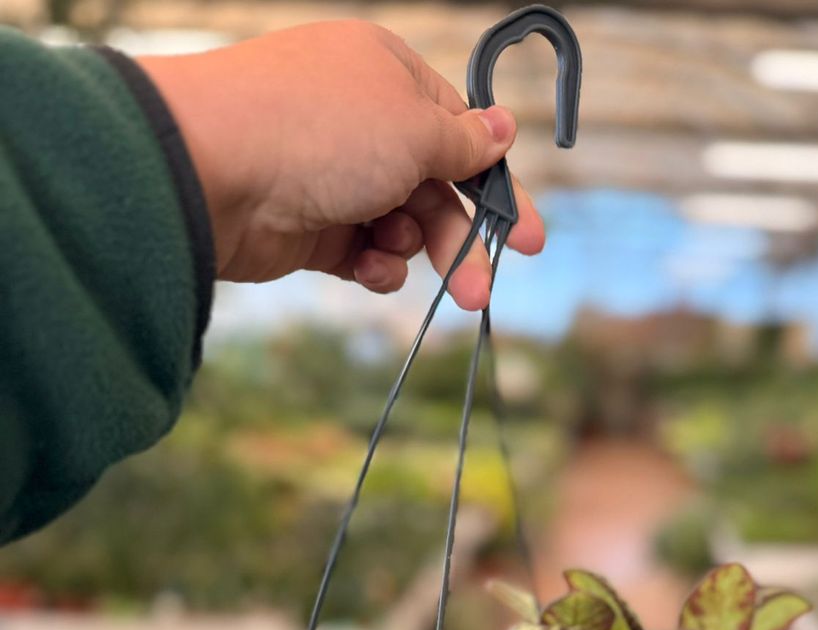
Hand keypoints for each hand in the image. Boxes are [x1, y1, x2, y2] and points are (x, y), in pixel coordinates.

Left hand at [139, 21, 544, 310]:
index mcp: (387, 74)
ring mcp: (331, 173)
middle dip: (457, 237)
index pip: (459, 131)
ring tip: (396, 257)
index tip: (529, 240)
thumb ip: (464, 141)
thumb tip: (503, 126)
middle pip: (434, 186)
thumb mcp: (414, 128)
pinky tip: (367, 268)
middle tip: (480, 292)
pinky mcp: (308, 225)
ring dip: (410, 248)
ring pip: (400, 223)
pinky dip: (372, 264)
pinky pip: (361, 251)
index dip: (495, 185)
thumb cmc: (320, 129)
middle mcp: (360, 119)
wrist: (212, 171)